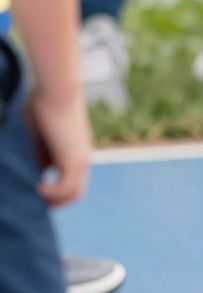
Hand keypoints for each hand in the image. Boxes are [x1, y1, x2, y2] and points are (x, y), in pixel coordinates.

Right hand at [24, 88, 91, 206]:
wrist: (57, 88)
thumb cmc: (43, 100)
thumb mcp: (37, 131)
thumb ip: (36, 150)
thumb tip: (30, 167)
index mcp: (74, 149)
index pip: (69, 180)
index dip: (53, 190)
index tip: (35, 191)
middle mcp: (81, 157)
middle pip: (75, 192)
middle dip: (56, 201)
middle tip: (37, 205)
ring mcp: (80, 159)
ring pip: (73, 194)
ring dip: (53, 200)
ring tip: (35, 194)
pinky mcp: (75, 159)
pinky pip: (65, 188)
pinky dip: (51, 192)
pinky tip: (37, 185)